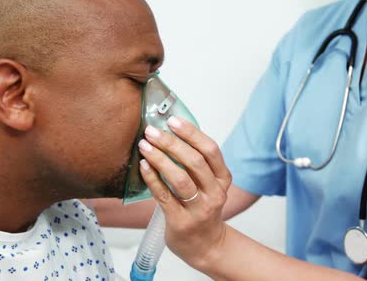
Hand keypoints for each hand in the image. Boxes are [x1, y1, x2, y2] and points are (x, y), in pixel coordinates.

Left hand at [137, 116, 231, 268]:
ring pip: (181, 178)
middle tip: (152, 131)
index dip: (191, 133)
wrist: (205, 246)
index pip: (211, 150)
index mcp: (223, 179)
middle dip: (171, 142)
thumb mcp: (209, 185)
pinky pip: (164, 195)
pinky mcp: (181, 221)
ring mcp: (199, 209)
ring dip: (160, 158)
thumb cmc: (202, 209)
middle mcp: (215, 193)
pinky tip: (143, 166)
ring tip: (144, 146)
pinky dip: (152, 178)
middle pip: (195, 161)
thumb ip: (196, 164)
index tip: (173, 120)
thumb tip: (169, 133)